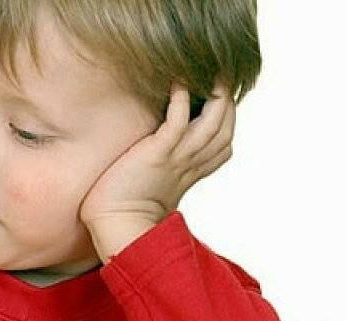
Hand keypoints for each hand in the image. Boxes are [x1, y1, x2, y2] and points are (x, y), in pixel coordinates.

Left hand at [79, 83, 235, 259]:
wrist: (116, 225)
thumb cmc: (124, 205)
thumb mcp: (152, 181)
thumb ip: (159, 165)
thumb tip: (149, 152)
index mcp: (190, 172)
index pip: (222, 144)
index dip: (228, 120)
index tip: (224, 98)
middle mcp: (190, 164)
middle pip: (225, 129)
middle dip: (229, 101)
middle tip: (224, 74)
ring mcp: (177, 158)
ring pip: (212, 123)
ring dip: (216, 95)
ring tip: (213, 70)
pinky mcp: (158, 154)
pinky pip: (178, 122)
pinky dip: (181, 100)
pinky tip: (179, 81)